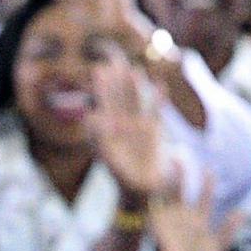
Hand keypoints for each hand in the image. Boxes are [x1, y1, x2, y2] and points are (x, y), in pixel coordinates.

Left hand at [87, 47, 166, 198]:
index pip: (105, 105)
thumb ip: (101, 139)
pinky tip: (159, 84)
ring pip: (136, 101)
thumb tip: (90, 118)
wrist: (142, 189)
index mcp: (108, 131)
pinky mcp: (153, 131)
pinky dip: (158, 99)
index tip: (100, 70)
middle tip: (114, 60)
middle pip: (119, 98)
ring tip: (133, 69)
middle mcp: (121, 126)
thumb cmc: (124, 178)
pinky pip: (155, 111)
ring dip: (134, 85)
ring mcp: (137, 127)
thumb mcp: (110, 159)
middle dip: (116, 81)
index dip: (102, 88)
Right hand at [149, 170, 244, 250]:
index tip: (210, 168)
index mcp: (197, 219)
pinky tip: (147, 188)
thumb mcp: (216, 249)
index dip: (207, 182)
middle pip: (180, 189)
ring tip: (160, 166)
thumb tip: (243, 212)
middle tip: (177, 155)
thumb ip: (228, 231)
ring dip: (161, 180)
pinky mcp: (154, 229)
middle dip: (178, 172)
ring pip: (164, 196)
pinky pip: (151, 211)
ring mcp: (166, 221)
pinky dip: (149, 199)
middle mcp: (181, 216)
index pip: (203, 195)